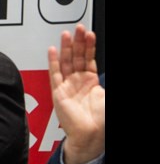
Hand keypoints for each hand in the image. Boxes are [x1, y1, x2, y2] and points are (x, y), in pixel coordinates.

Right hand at [48, 24, 104, 163]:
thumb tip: (109, 74)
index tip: (90, 34)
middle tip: (79, 28)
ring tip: (67, 34)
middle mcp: (78, 81)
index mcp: (90, 82)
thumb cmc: (100, 120)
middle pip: (76, 57)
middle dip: (78, 42)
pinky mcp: (58, 92)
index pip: (88, 58)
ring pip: (66, 61)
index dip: (89, 46)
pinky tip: (53, 50)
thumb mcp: (107, 96)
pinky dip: (54, 61)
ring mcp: (68, 85)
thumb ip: (108, 83)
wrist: (90, 135)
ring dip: (66, 48)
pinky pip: (55, 74)